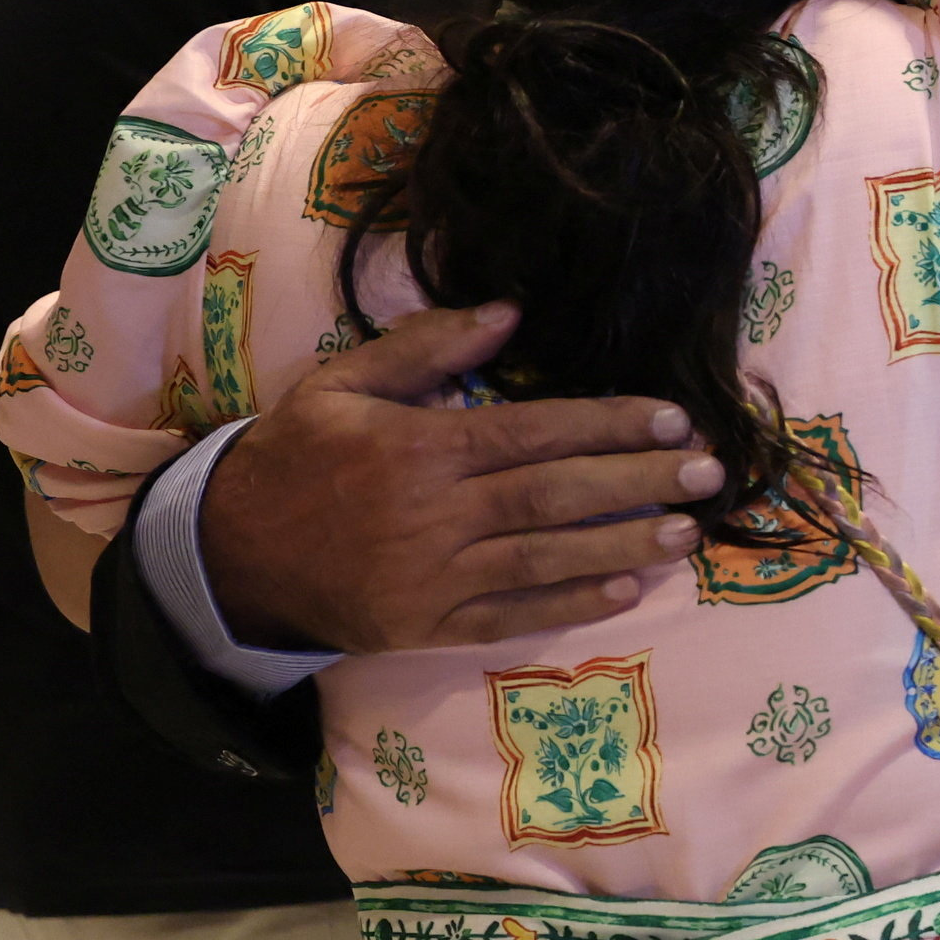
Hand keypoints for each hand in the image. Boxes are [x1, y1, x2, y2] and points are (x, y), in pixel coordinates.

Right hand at [205, 301, 720, 653]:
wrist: (231, 553)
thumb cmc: (296, 457)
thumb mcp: (343, 386)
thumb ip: (426, 347)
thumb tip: (510, 312)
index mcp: (418, 449)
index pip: (534, 431)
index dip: (610, 425)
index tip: (673, 418)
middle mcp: (433, 514)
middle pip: (555, 494)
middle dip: (639, 482)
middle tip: (708, 472)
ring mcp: (433, 577)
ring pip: (547, 558)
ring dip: (625, 545)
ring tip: (689, 530)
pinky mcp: (429, 627)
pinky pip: (514, 617)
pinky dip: (573, 605)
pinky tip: (628, 590)